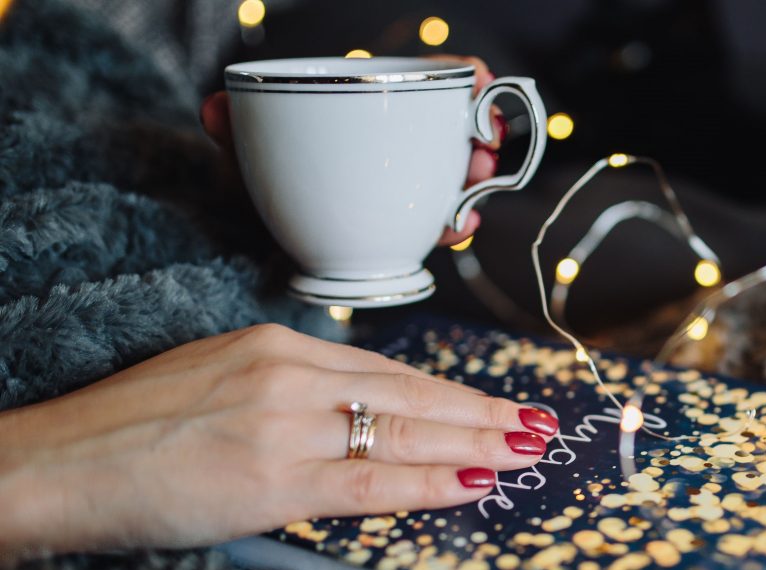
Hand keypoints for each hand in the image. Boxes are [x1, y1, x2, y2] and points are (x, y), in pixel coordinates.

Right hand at [0, 324, 558, 555]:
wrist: (56, 462)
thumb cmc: (132, 428)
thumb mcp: (219, 381)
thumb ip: (290, 391)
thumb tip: (355, 415)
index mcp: (277, 347)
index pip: (387, 371)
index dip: (450, 392)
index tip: (494, 403)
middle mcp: (288, 374)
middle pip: (410, 395)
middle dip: (481, 412)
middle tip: (537, 425)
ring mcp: (283, 423)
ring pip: (402, 433)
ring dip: (473, 443)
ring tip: (525, 451)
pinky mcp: (271, 477)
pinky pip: (370, 480)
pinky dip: (428, 482)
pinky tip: (472, 482)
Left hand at [200, 55, 507, 246]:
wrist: (260, 229)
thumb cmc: (262, 175)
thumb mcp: (249, 149)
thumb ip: (236, 127)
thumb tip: (216, 109)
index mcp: (368, 106)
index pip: (423, 79)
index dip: (459, 77)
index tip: (482, 80)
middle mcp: (398, 141)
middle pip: (455, 129)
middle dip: (481, 137)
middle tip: (482, 152)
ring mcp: (409, 182)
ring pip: (458, 175)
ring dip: (476, 182)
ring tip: (471, 193)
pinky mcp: (411, 223)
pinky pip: (444, 219)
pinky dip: (458, 222)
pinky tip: (459, 224)